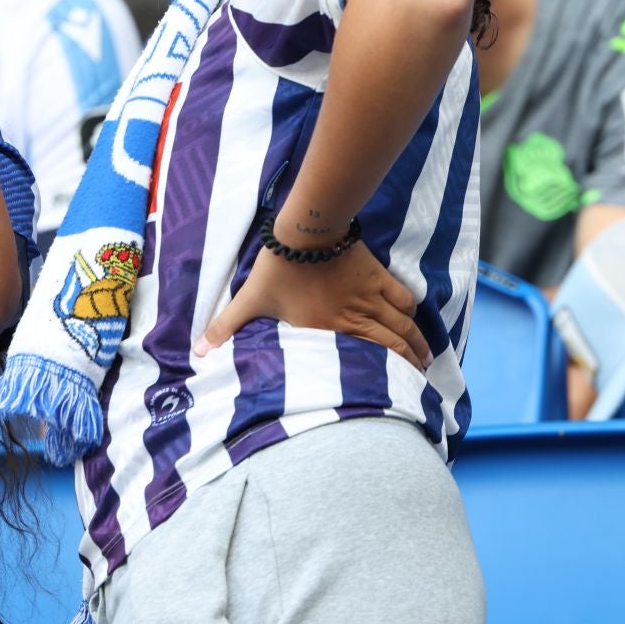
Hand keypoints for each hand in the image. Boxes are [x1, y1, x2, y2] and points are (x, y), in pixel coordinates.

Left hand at [197, 238, 430, 370]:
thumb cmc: (277, 269)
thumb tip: (198, 350)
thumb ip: (226, 326)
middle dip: (410, 364)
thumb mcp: (249, 300)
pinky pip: (404, 297)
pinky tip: (413, 317)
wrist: (304, 232)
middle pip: (394, 346)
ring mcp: (370, 296)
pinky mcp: (377, 275)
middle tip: (420, 376)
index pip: (365, 360)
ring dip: (417, 342)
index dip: (385, 377)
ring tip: (426, 357)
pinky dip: (411, 310)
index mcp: (328, 330)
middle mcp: (355, 318)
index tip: (396, 391)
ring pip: (404, 325)